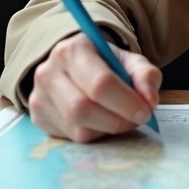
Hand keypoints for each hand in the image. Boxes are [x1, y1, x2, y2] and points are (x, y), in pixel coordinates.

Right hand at [27, 32, 161, 142]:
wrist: (73, 65)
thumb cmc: (105, 63)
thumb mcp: (129, 61)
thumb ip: (145, 75)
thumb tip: (149, 100)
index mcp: (72, 50)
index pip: (100, 83)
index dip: (126, 102)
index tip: (146, 111)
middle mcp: (49, 73)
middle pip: (82, 108)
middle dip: (117, 120)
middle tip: (137, 119)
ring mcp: (39, 97)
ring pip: (77, 127)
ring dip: (107, 129)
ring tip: (121, 118)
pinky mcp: (38, 118)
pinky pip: (71, 137)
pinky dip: (94, 134)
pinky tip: (102, 121)